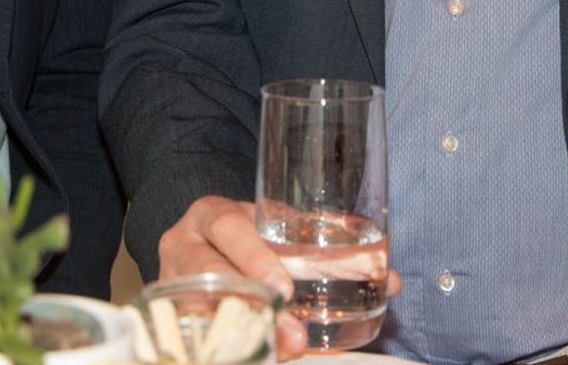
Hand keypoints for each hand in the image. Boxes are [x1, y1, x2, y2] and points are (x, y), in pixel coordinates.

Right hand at [157, 197, 405, 361]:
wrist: (201, 248)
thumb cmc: (250, 238)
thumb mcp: (279, 232)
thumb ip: (329, 249)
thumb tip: (392, 280)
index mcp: (211, 216)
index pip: (226, 227)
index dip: (253, 257)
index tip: (284, 287)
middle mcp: (185, 246)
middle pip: (209, 276)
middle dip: (251, 305)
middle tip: (293, 333)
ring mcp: (175, 285)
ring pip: (201, 312)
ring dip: (246, 334)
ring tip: (286, 349)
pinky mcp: (176, 317)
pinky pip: (199, 336)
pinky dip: (230, 347)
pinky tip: (261, 356)